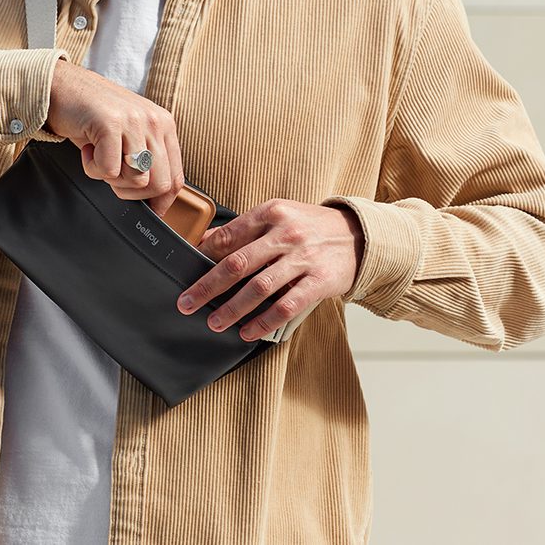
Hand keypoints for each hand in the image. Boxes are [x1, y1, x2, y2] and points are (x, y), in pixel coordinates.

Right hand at [44, 59, 184, 216]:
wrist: (60, 86)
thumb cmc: (91, 115)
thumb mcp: (129, 135)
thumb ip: (146, 160)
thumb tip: (155, 203)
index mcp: (164, 125)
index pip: (176, 178)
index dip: (161, 202)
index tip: (146, 209)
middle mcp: (154, 121)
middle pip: (159, 185)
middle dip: (132, 192)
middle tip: (111, 174)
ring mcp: (134, 121)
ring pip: (137, 180)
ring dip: (111, 179)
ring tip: (99, 157)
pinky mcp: (111, 123)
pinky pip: (109, 170)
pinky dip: (93, 168)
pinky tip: (88, 149)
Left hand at [177, 199, 364, 340]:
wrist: (359, 236)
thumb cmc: (311, 227)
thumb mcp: (279, 215)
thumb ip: (246, 228)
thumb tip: (206, 241)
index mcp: (271, 213)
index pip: (228, 236)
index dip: (203, 255)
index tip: (185, 271)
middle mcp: (286, 233)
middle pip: (237, 264)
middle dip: (207, 286)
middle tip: (188, 303)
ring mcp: (304, 258)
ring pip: (259, 288)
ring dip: (232, 309)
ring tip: (214, 322)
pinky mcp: (320, 281)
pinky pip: (286, 306)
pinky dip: (263, 322)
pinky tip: (248, 331)